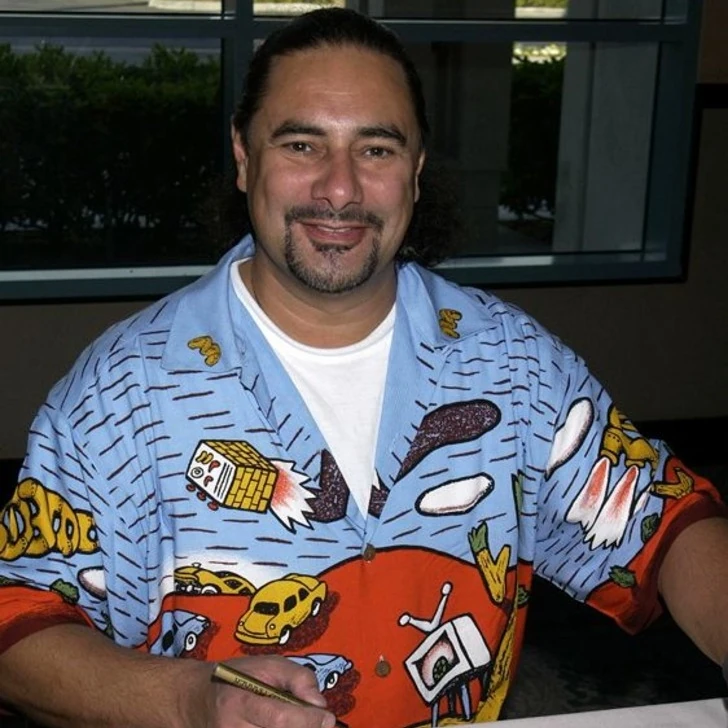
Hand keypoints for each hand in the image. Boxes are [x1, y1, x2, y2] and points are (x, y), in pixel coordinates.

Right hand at [201, 654, 335, 727]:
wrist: (196, 700)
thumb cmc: (237, 678)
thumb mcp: (268, 664)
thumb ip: (298, 678)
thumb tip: (319, 705)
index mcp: (240, 703)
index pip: (280, 719)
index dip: (308, 721)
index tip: (327, 718)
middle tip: (317, 723)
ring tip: (299, 723)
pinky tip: (284, 727)